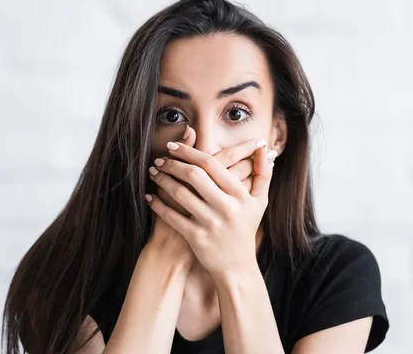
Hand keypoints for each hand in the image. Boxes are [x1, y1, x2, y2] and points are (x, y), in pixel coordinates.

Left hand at [145, 132, 278, 278]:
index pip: (211, 164)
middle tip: (159, 159)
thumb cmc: (245, 228)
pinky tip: (149, 196)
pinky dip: (158, 204)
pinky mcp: (197, 238)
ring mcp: (211, 223)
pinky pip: (172, 216)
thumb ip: (263, 173)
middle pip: (194, 175)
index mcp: (240, 194)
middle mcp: (227, 207)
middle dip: (172, 163)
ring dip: (162, 180)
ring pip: (180, 193)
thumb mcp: (260, 201)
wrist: (236, 267)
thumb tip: (263, 146)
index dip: (189, 152)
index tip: (173, 146)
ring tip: (153, 172)